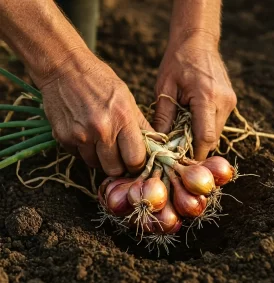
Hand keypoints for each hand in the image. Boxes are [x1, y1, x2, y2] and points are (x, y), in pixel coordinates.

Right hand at [39, 50, 152, 175]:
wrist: (64, 68)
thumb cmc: (99, 81)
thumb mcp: (127, 98)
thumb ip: (141, 125)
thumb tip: (156, 145)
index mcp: (122, 118)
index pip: (135, 159)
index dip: (137, 164)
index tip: (135, 161)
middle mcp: (101, 130)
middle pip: (114, 169)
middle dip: (118, 166)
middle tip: (118, 156)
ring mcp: (80, 135)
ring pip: (95, 165)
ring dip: (100, 158)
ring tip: (99, 140)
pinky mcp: (63, 138)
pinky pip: (78, 157)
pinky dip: (84, 151)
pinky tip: (84, 134)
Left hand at [153, 32, 236, 160]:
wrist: (198, 41)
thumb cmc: (177, 62)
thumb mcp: (164, 89)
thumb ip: (164, 117)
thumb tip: (160, 143)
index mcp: (207, 97)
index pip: (205, 138)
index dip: (194, 154)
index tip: (180, 162)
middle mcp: (224, 102)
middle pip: (212, 139)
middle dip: (195, 148)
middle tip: (177, 150)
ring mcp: (230, 102)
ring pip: (216, 133)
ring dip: (200, 138)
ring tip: (182, 135)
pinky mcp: (230, 101)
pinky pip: (217, 123)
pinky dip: (204, 128)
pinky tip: (191, 123)